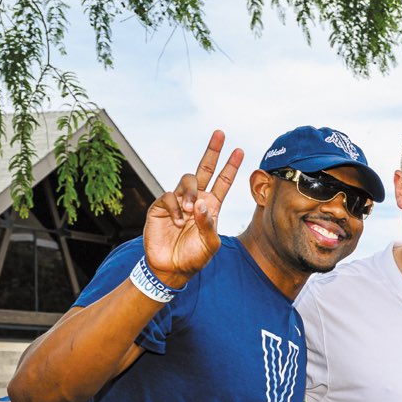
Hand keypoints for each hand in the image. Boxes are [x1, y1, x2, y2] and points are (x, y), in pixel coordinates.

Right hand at [144, 130, 243, 287]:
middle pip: (204, 169)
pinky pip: (168, 196)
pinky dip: (175, 208)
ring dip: (190, 193)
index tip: (240, 150)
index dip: (231, 167)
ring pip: (186, 180)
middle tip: (220, 133)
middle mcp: (196, 199)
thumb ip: (209, 225)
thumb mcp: (210, 245)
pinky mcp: (160, 206)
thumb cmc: (194, 257)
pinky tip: (178, 223)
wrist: (172, 268)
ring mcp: (178, 201)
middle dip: (212, 151)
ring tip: (190, 211)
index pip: (223, 182)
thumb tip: (203, 202)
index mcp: (211, 206)